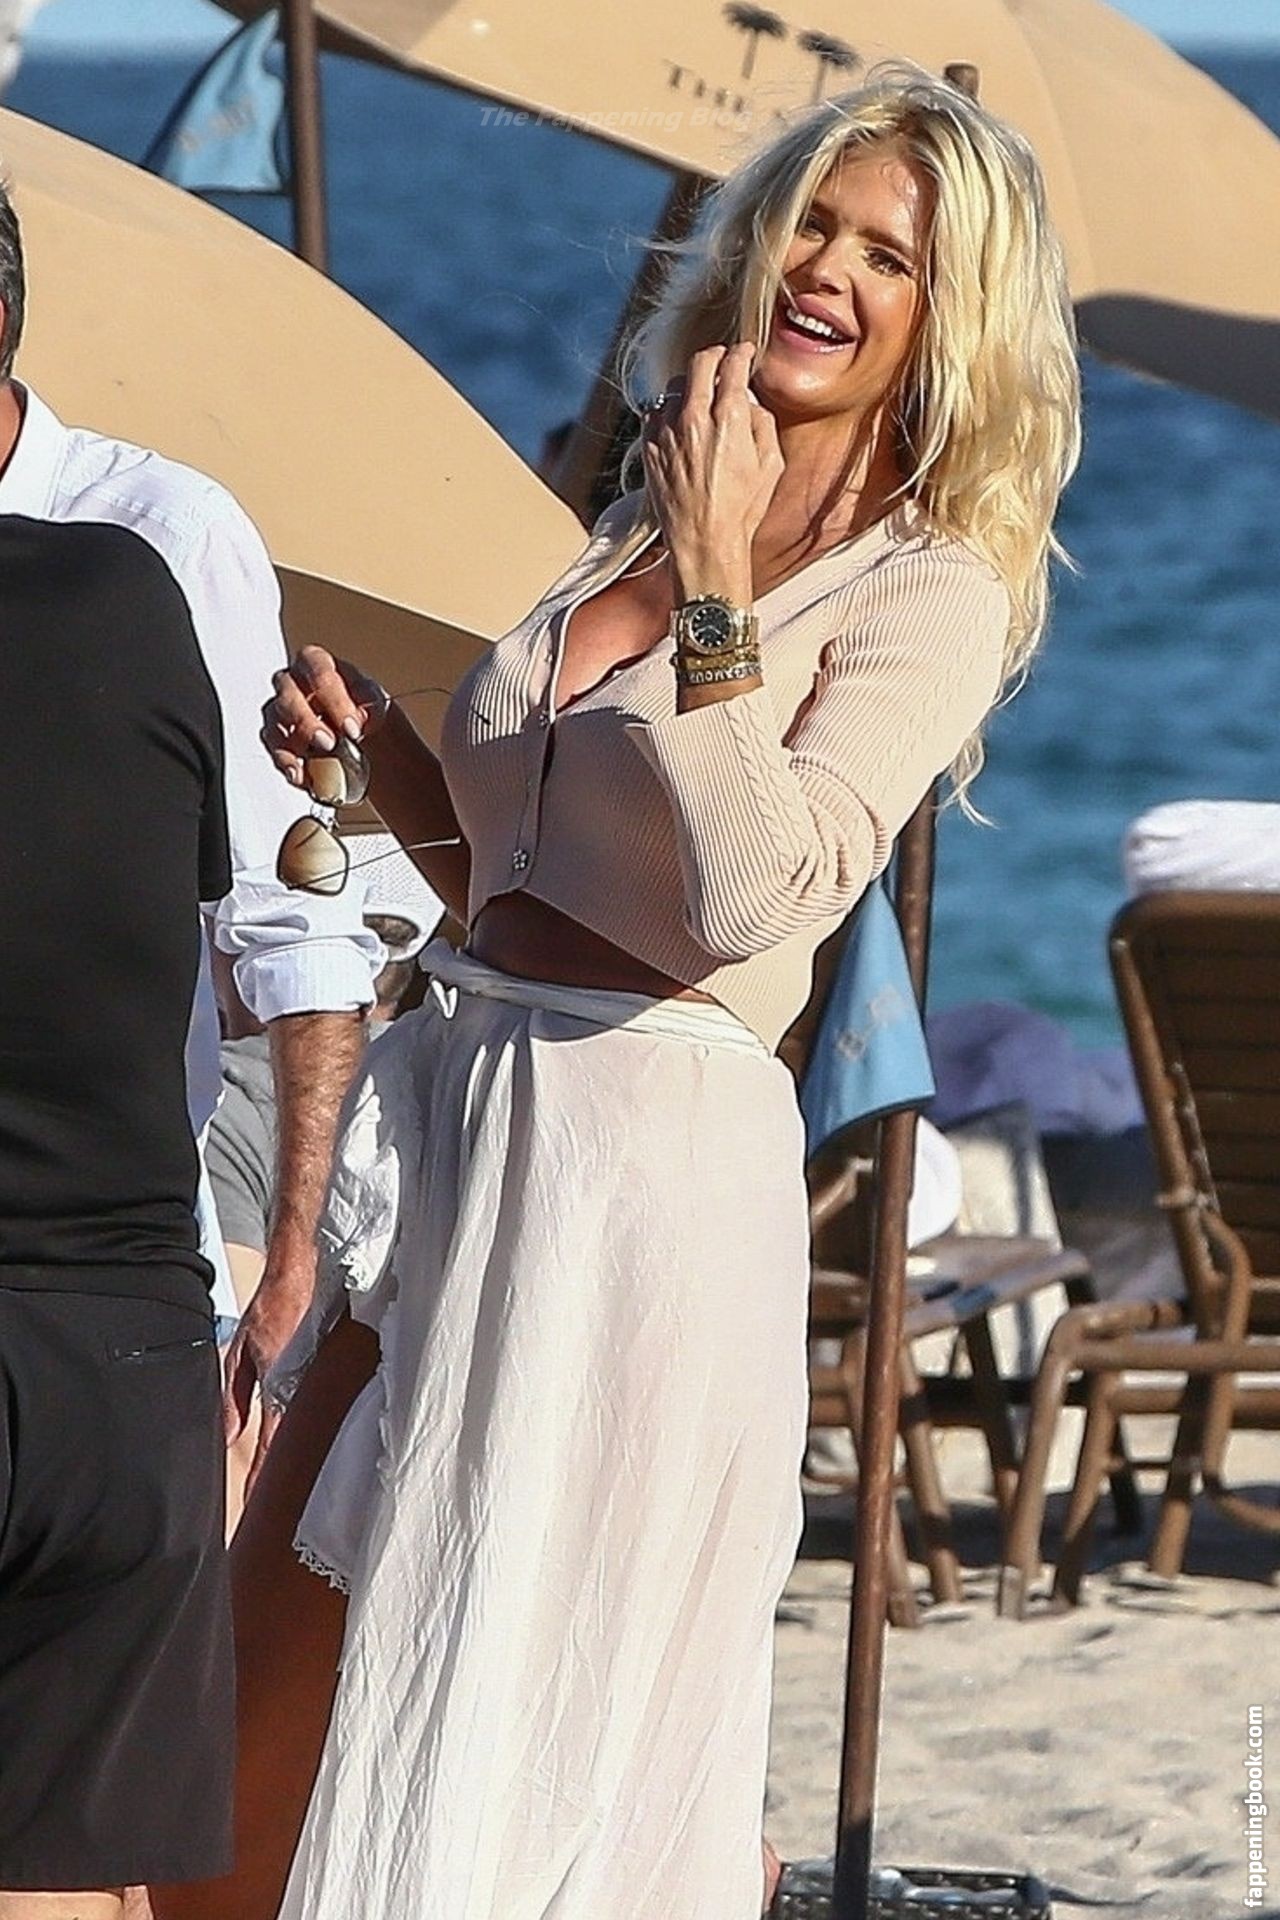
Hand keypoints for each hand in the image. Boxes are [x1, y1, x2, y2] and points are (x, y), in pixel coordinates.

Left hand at [222, 1240, 315, 1491]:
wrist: (304, 1272)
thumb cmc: (273, 1307)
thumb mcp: (240, 1353)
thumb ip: (233, 1398)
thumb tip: (227, 1437)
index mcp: (280, 1388)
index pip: (272, 1446)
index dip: (264, 1478)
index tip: (257, 1507)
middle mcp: (305, 1391)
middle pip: (296, 1447)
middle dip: (286, 1478)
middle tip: (277, 1511)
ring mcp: (323, 1384)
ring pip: (313, 1432)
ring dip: (302, 1457)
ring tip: (294, 1488)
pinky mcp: (334, 1374)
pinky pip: (325, 1410)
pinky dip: (316, 1430)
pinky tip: (314, 1446)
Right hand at [261, 645, 390, 788]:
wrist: (357, 731)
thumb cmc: (360, 706)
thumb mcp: (374, 700)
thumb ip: (371, 704)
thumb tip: (363, 717)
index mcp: (316, 663)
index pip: (319, 673)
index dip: (335, 701)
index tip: (352, 727)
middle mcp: (291, 683)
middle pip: (289, 698)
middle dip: (307, 723)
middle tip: (329, 744)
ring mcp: (279, 710)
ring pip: (274, 724)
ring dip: (291, 747)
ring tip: (309, 766)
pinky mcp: (275, 737)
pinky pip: (274, 750)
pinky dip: (287, 764)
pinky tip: (301, 776)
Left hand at [641, 342, 783, 602]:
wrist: (704, 542)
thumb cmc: (741, 510)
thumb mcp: (771, 465)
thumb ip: (762, 424)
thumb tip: (748, 403)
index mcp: (729, 418)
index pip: (732, 365)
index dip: (741, 353)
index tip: (744, 353)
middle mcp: (694, 418)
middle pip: (699, 363)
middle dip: (714, 356)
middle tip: (721, 361)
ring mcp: (667, 432)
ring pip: (675, 387)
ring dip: (690, 386)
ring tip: (700, 397)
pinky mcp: (649, 448)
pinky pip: (655, 413)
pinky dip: (668, 411)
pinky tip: (679, 422)